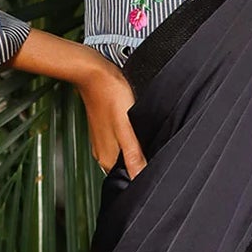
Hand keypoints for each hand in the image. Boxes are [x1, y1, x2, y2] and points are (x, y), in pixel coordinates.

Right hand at [7, 34, 146, 176]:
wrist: (94, 73)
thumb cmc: (111, 96)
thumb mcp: (126, 129)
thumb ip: (134, 156)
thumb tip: (141, 178)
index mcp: (108, 158)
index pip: (128, 179)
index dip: (143, 176)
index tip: (157, 171)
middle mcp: (103, 153)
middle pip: (126, 169)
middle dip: (140, 165)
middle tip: (158, 156)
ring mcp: (103, 141)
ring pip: (123, 155)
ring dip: (136, 153)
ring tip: (148, 143)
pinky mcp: (105, 130)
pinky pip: (120, 143)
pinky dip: (130, 141)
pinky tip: (137, 132)